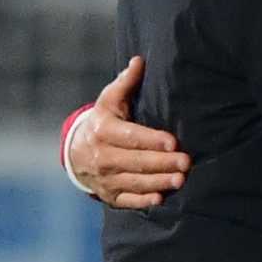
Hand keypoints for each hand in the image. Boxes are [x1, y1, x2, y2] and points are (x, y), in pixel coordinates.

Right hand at [70, 56, 190, 208]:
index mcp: (104, 131)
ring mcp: (105, 178)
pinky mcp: (109, 195)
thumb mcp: (109, 100)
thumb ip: (125, 82)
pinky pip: (127, 199)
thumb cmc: (102, 121)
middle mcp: (102, 156)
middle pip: (136, 161)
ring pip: (134, 181)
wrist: (76, 152)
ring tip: (180, 180)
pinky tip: (160, 199)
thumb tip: (139, 61)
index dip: (152, 140)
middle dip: (162, 163)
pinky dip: (142, 201)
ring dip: (158, 182)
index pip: (131, 137)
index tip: (173, 142)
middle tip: (186, 162)